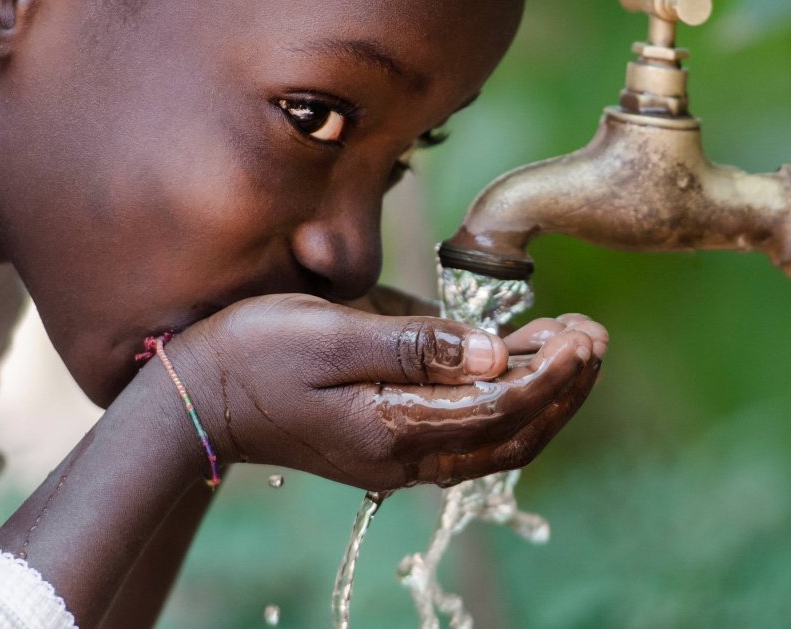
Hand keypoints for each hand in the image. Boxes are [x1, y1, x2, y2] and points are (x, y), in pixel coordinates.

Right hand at [160, 295, 605, 490]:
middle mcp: (405, 455)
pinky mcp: (391, 442)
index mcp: (394, 427)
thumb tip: (494, 354)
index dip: (551, 373)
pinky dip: (509, 403)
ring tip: (575, 346)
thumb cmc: (255, 352)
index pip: (501, 408)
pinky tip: (523, 363)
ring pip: (497, 441)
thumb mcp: (332, 333)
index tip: (583, 334)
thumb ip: (415, 345)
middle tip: (594, 336)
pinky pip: (470, 433)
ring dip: (543, 397)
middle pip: (512, 435)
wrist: (197, 398)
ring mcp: (399, 456)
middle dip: (563, 388)